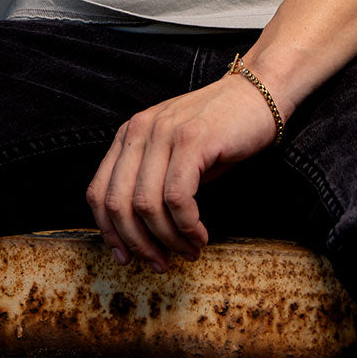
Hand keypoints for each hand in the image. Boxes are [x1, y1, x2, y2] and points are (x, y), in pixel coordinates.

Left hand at [86, 73, 278, 270]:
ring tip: (188, 251)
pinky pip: (178, 197)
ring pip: (146, 204)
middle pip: (118, 203)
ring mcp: (165, 132)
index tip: (125, 258)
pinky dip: (187, 226)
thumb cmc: (219, 132)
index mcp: (129, 135)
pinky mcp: (193, 139)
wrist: (258, 95)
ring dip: (167, 239)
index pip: (98, 192)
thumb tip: (138, 236)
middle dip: (137, 243)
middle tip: (160, 263)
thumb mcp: (174, 154)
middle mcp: (140, 130)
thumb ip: (151, 183)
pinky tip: (200, 235)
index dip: (109, 233)